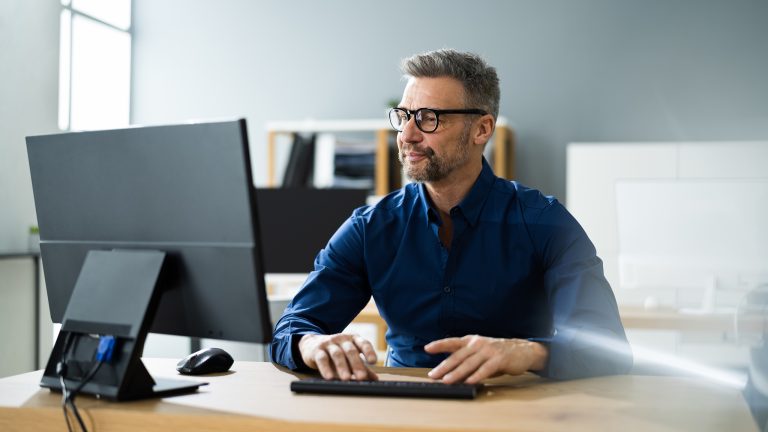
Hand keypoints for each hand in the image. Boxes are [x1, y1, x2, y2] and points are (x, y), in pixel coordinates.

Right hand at [298, 333, 377, 380]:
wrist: (312, 344)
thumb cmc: (336, 352)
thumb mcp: (349, 357)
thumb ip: (362, 366)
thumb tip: (375, 379)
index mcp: (353, 339)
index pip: (363, 343)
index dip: (369, 351)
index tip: (373, 361)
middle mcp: (342, 339)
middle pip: (350, 350)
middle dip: (356, 364)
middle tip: (361, 377)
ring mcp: (329, 343)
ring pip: (337, 354)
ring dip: (342, 367)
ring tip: (346, 379)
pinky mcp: (317, 350)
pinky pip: (322, 358)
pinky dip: (325, 368)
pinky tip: (329, 377)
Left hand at [424, 335, 547, 383]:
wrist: (522, 350)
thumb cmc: (497, 353)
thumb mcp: (480, 353)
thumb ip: (467, 361)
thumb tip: (450, 373)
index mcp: (471, 341)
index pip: (452, 342)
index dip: (439, 344)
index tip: (427, 348)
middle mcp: (478, 344)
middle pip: (458, 356)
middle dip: (444, 366)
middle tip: (433, 375)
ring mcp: (489, 351)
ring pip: (469, 363)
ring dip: (457, 373)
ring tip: (447, 381)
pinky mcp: (499, 359)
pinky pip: (486, 369)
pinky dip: (477, 376)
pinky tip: (469, 382)